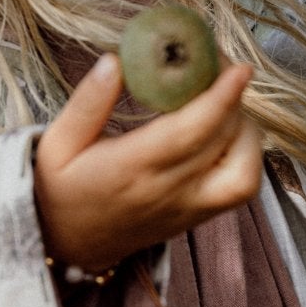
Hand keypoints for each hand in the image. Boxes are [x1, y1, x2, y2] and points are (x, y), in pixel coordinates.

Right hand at [33, 52, 263, 270]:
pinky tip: (229, 131)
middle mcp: (166, 191)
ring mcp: (188, 208)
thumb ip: (86, 103)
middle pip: (221, 141)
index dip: (219, 99)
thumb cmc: (61, 189)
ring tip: (225, 101)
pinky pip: (242, 188)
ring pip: (243, 170)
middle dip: (233, 98)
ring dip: (245, 129)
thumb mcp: (57, 143)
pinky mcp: (199, 216)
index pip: (187, 132)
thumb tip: (115, 61)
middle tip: (220, 64)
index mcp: (129, 169)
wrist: (68, 245)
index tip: (238, 68)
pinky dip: (248, 154)